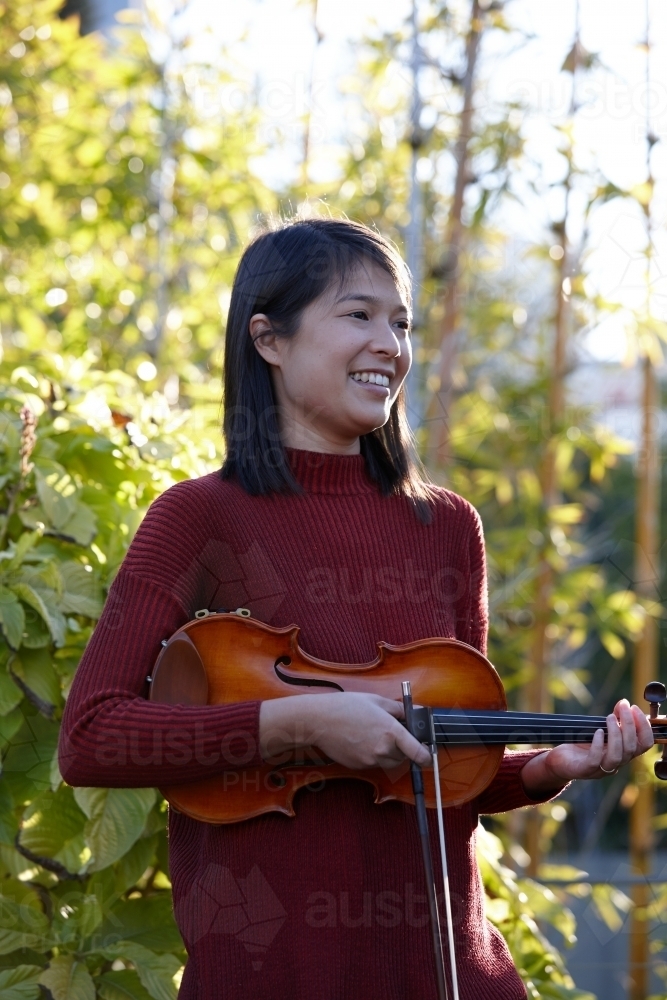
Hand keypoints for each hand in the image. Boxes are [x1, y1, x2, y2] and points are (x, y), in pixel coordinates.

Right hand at [259, 692, 431, 769]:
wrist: (318, 721)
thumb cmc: (345, 707)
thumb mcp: (376, 701)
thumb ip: (399, 709)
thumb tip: (416, 711)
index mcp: (391, 731)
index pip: (418, 753)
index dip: (426, 755)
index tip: (428, 754)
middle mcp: (382, 749)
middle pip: (405, 758)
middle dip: (405, 748)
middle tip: (395, 734)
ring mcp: (370, 760)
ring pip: (390, 762)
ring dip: (390, 753)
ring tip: (376, 735)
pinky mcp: (360, 766)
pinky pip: (374, 763)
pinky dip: (374, 755)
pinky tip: (363, 740)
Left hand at [521, 699, 653, 794]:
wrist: (560, 761)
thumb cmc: (582, 746)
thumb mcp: (600, 731)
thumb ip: (614, 721)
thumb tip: (623, 704)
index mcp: (623, 754)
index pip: (644, 744)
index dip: (644, 727)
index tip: (635, 708)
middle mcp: (616, 763)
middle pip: (632, 748)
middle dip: (629, 725)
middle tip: (623, 707)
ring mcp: (601, 769)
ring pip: (617, 755)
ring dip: (616, 734)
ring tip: (610, 717)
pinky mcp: (585, 769)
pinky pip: (596, 759)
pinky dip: (598, 744)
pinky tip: (597, 731)